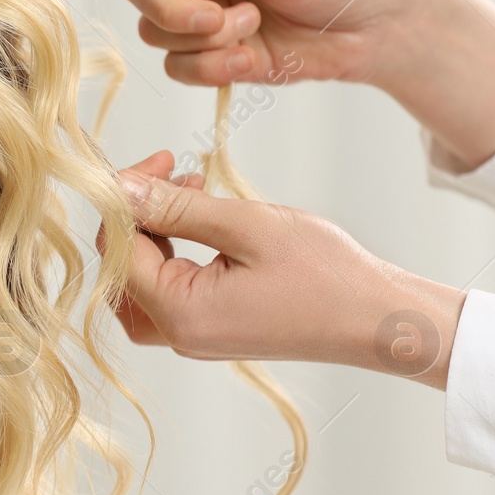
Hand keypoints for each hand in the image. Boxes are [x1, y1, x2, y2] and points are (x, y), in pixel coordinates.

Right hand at [86, 0, 494, 171]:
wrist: (383, 27)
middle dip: (174, 8)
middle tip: (224, 13)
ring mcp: (199, 11)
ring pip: (154, 33)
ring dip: (201, 38)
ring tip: (252, 27)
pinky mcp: (213, 55)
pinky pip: (179, 68)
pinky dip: (211, 68)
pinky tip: (250, 57)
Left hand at [103, 151, 467, 389]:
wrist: (377, 319)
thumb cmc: (324, 272)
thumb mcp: (245, 225)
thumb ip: (175, 207)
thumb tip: (117, 187)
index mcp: (179, 313)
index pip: (118, 248)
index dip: (126, 197)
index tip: (159, 158)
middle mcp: (177, 334)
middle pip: (120, 266)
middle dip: (138, 213)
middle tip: (171, 168)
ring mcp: (191, 337)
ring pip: (139, 278)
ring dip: (154, 229)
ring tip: (192, 188)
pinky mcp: (208, 330)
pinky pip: (166, 289)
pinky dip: (171, 250)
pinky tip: (200, 219)